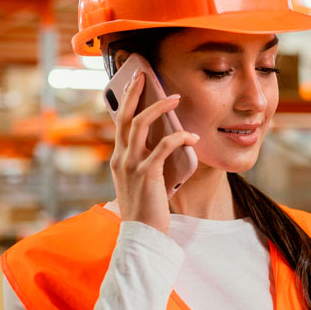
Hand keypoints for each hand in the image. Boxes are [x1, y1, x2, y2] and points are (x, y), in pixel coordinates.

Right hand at [110, 69, 198, 232]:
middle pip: (125, 116)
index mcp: (118, 159)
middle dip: (134, 92)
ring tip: (175, 98)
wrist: (141, 235)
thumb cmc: (146, 209)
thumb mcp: (141, 181)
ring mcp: (132, 165)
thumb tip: (166, 143)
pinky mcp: (147, 174)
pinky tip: (191, 137)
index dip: (127, 101)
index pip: (120, 123)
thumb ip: (147, 162)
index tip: (134, 82)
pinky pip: (163, 147)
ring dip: (159, 108)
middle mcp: (121, 158)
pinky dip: (178, 138)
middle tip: (143, 74)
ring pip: (140, 125)